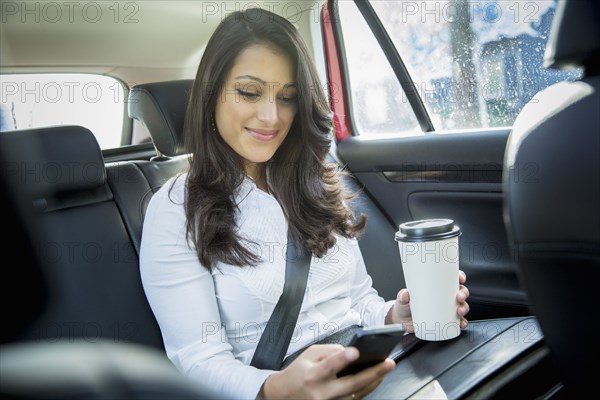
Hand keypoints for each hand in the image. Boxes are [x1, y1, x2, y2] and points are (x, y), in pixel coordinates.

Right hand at [259, 344, 394, 399]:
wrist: (285, 395)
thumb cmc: (299, 371)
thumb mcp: (309, 354)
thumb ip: (330, 351)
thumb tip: (351, 352)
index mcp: (312, 376)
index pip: (329, 367)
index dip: (343, 359)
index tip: (356, 351)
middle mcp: (322, 393)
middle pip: (352, 384)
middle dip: (373, 373)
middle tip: (389, 363)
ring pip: (358, 394)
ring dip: (374, 381)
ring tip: (386, 369)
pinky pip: (354, 399)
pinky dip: (366, 389)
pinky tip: (375, 379)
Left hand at [385, 270, 469, 330]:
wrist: (402, 322)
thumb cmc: (405, 306)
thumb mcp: (403, 300)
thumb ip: (403, 297)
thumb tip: (405, 294)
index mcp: (436, 286)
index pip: (451, 278)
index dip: (459, 276)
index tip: (460, 278)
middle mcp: (444, 296)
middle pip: (460, 291)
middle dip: (463, 293)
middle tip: (458, 298)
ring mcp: (446, 308)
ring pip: (461, 305)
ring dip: (464, 308)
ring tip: (459, 312)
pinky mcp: (446, 320)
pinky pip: (458, 321)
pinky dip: (462, 322)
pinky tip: (461, 323)